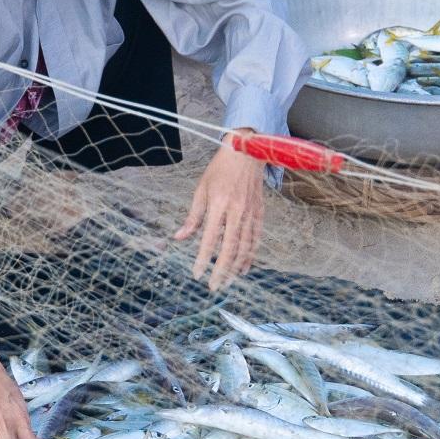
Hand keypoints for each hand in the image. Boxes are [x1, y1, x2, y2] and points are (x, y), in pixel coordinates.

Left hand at [173, 128, 265, 289]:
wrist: (248, 152)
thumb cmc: (220, 169)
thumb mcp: (201, 189)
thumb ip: (193, 216)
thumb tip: (179, 237)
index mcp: (220, 204)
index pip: (210, 238)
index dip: (203, 258)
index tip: (196, 274)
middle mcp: (237, 211)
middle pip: (230, 248)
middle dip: (221, 270)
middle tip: (213, 287)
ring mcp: (251, 213)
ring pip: (245, 247)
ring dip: (236, 267)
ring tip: (227, 281)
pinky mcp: (260, 213)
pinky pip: (256, 239)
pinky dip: (250, 255)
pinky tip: (244, 267)